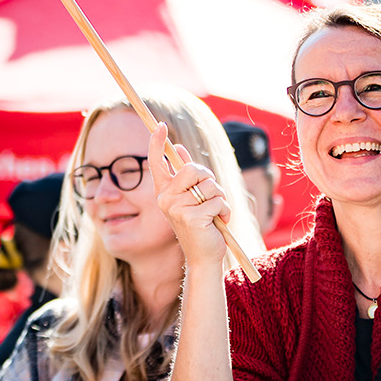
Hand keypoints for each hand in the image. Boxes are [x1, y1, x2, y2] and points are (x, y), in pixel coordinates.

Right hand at [148, 122, 230, 268]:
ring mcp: (177, 208)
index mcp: (164, 191)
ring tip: (215, 214)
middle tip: (210, 198)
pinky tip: (219, 223)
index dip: (157, 143)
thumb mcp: (193, 197)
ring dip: (220, 198)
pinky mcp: (192, 217)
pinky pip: (218, 201)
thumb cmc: (201, 224)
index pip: (156, 162)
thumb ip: (185, 174)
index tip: (161, 125)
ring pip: (210, 185)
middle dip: (209, 180)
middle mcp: (165, 198)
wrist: (204, 255)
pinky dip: (225, 211)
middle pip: (193, 169)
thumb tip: (179, 148)